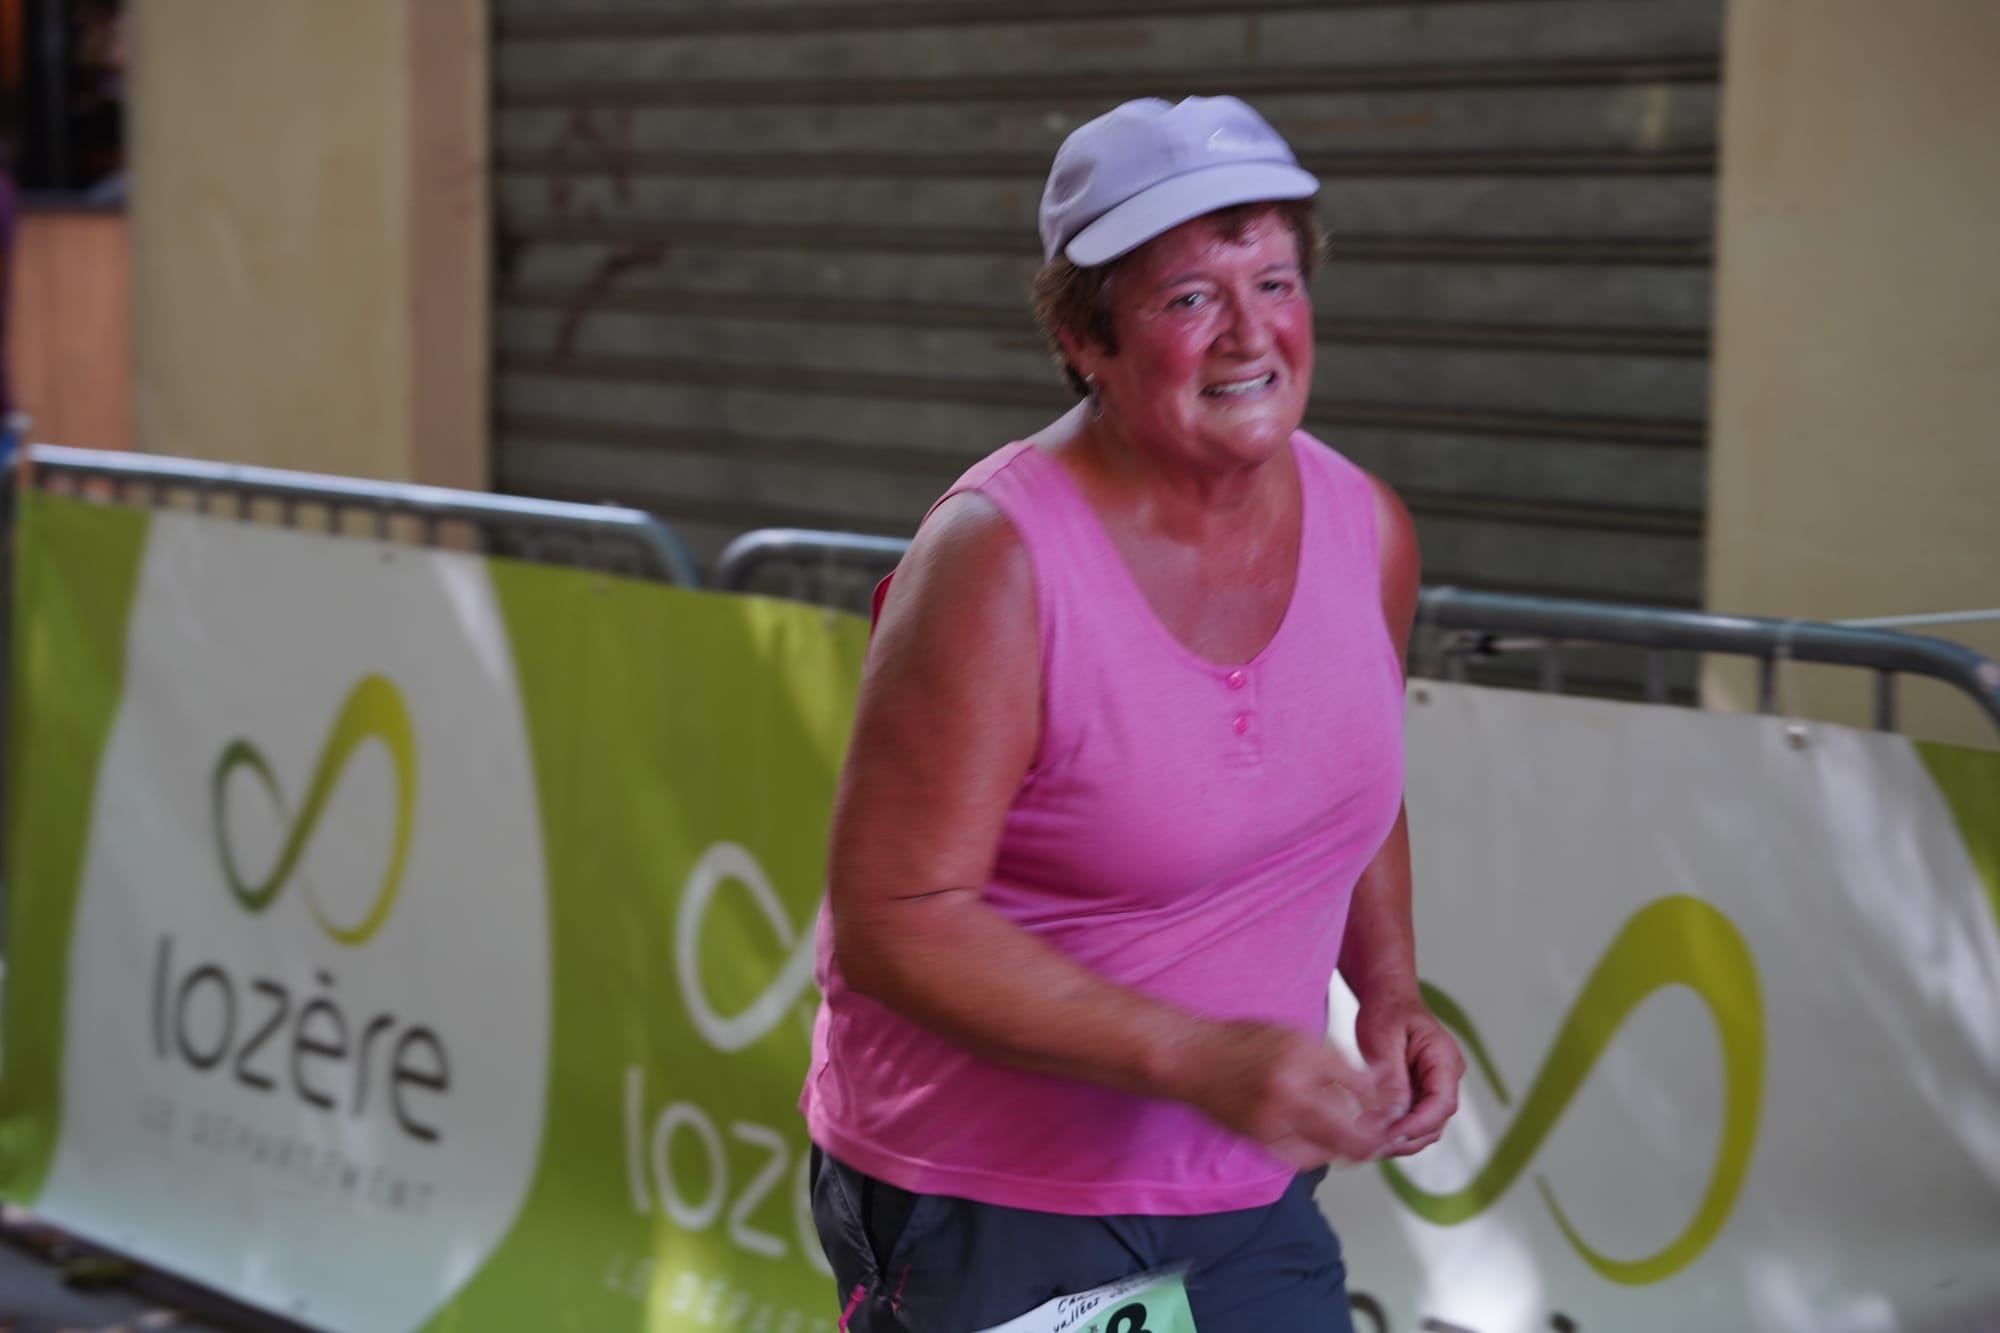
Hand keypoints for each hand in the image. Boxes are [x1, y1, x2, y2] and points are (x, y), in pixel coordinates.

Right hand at [1171, 1020, 1393, 1169]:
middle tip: (1382, 1134)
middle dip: (1375, 1138)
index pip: (1359, 1086)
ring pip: (1330, 1152)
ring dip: (1349, 1148)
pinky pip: (1303, 1159)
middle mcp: (1290, 1092)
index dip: (1381, 1098)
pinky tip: (1323, 1143)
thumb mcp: (1292, 1035)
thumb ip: (1331, 1060)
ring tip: (1355, 1137)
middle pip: (1352, 1134)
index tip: (1387, 1103)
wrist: (1193, 1060)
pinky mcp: (1261, 1141)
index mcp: (1302, 1058)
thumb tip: (1370, 1081)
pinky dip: (1319, 1154)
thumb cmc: (1240, 1043)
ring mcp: (1274, 1122)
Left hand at [1354, 993, 1463, 1158]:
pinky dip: (1395, 1128)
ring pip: (1425, 1125)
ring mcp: (1434, 1085)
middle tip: (1372, 1146)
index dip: (1418, 1124)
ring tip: (1369, 1144)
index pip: (1442, 1103)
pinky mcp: (1420, 1091)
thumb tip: (1394, 1118)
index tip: (1390, 1135)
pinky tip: (1372, 1132)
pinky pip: (1412, 1117)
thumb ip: (1393, 1080)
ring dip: (1400, 1138)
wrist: (1386, 996)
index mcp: (1444, 1059)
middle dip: (1407, 1138)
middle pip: (1435, 1121)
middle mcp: (1446, 1076)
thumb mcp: (1383, 1041)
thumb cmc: (1386, 1009)